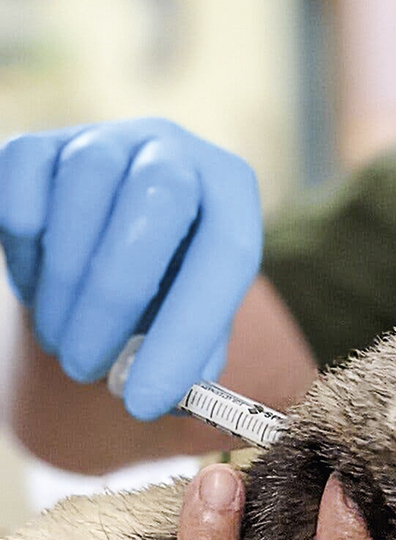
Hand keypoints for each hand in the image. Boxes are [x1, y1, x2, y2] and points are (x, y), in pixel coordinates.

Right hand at [0, 120, 260, 419]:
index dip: (188, 332)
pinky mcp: (39, 145)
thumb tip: (174, 396)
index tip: (145, 400)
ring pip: (87, 184)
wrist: (102, 246)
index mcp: (228, 191)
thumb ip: (192, 359)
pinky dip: (23, 245)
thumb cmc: (158, 292)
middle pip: (158, 198)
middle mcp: (173, 150)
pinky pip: (22, 180)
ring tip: (61, 341)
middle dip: (116, 297)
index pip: (228, 251)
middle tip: (87, 369)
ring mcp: (104, 139)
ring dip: (66, 282)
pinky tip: (36, 286)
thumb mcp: (189, 323)